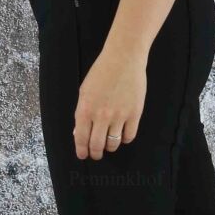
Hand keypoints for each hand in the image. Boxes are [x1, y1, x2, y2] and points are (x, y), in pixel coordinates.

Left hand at [73, 41, 147, 159]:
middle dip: (96, 153)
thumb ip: (82, 113)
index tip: (83, 155)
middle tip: (96, 154)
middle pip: (97, 145)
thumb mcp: (84, 91)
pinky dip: (125, 139)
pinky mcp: (134, 114)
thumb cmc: (102, 72)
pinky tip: (122, 135)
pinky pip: (129, 136)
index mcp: (85, 109)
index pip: (81, 138)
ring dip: (110, 147)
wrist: (124, 58)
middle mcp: (101, 116)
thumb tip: (79, 132)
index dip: (82, 151)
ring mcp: (119, 116)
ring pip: (113, 144)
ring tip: (109, 144)